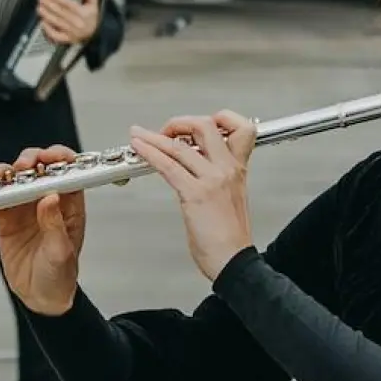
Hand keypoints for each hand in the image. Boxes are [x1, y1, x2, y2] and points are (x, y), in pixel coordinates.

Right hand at [0, 146, 87, 315]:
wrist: (40, 297)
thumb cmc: (59, 275)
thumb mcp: (61, 252)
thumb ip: (55, 225)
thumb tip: (52, 197)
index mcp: (70, 207)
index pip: (68, 173)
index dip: (61, 159)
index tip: (51, 157)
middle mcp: (48, 202)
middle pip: (40, 169)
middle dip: (32, 160)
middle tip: (23, 166)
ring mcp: (26, 208)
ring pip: (16, 179)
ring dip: (8, 171)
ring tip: (2, 175)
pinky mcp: (6, 219)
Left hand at [36, 0, 100, 45]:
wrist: (93, 34)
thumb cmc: (90, 18)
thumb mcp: (93, 5)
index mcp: (84, 14)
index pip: (68, 4)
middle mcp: (77, 23)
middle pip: (61, 12)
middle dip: (49, 4)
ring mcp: (72, 32)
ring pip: (56, 22)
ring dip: (46, 14)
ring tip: (39, 7)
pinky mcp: (67, 39)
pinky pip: (56, 35)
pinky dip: (48, 29)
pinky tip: (42, 22)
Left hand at [129, 110, 257, 280]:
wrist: (234, 260)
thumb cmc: (231, 237)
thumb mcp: (232, 197)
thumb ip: (219, 178)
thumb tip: (196, 166)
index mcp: (238, 169)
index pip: (241, 127)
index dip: (220, 119)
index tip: (198, 126)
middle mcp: (227, 169)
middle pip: (206, 125)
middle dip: (181, 123)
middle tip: (167, 131)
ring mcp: (212, 180)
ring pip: (180, 145)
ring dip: (153, 136)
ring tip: (139, 135)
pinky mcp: (195, 194)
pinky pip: (168, 166)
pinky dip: (149, 153)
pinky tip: (139, 149)